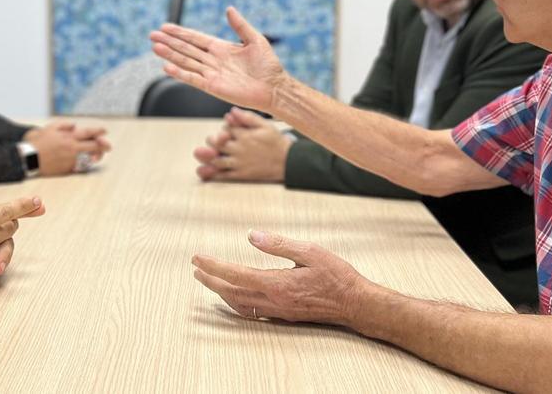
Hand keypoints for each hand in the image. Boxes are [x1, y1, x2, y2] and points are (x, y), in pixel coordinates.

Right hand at [23, 121, 110, 175]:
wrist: (29, 159)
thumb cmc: (37, 142)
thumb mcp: (49, 128)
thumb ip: (63, 125)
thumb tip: (74, 125)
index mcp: (68, 137)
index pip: (88, 132)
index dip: (98, 131)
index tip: (105, 130)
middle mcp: (72, 148)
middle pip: (93, 146)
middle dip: (103, 146)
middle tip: (109, 146)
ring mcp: (71, 159)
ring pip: (89, 158)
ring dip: (96, 156)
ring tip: (98, 155)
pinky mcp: (67, 169)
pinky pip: (80, 166)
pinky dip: (85, 164)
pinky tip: (87, 162)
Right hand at [149, 7, 288, 111]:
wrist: (274, 88)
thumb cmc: (268, 65)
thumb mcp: (255, 40)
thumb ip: (240, 25)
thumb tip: (229, 9)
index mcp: (221, 48)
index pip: (195, 38)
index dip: (180, 33)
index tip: (165, 27)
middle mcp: (213, 60)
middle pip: (186, 49)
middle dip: (169, 42)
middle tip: (152, 35)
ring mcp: (211, 74)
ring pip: (186, 62)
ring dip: (170, 55)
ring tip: (155, 47)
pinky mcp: (213, 87)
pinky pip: (193, 79)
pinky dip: (180, 73)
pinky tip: (167, 67)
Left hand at [191, 230, 367, 327]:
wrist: (355, 304)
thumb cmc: (337, 276)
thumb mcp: (311, 251)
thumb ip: (280, 244)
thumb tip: (252, 236)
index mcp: (277, 283)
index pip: (236, 274)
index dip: (213, 266)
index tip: (197, 258)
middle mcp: (274, 300)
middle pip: (231, 292)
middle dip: (211, 280)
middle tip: (196, 268)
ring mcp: (278, 311)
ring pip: (239, 305)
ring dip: (220, 292)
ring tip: (208, 280)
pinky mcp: (284, 315)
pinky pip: (251, 312)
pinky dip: (235, 303)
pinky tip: (233, 297)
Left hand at [193, 108, 290, 181]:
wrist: (287, 161)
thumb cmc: (276, 142)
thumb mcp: (265, 125)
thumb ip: (247, 117)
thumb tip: (231, 111)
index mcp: (244, 135)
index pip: (225, 128)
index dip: (224, 128)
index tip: (227, 130)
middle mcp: (239, 148)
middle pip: (216, 143)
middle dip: (213, 140)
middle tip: (215, 141)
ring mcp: (239, 162)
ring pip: (216, 160)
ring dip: (208, 156)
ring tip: (209, 153)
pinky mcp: (241, 174)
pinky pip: (223, 175)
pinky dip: (212, 174)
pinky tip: (205, 171)